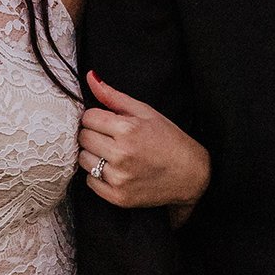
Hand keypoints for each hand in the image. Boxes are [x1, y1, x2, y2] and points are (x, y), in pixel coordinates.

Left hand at [78, 71, 210, 213]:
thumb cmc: (169, 140)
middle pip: (83, 138)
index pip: (88, 117)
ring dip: (94, 155)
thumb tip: (90, 77)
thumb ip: (114, 96)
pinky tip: (116, 170)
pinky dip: (98, 176)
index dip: (96, 118)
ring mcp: (119, 178)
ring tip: (113, 154)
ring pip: (83, 160)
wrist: (191, 175)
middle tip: (111, 138)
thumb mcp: (145, 112)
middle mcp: (122, 154)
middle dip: (93, 134)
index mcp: (128, 129)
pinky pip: (90, 182)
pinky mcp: (118, 197)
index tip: (108, 123)